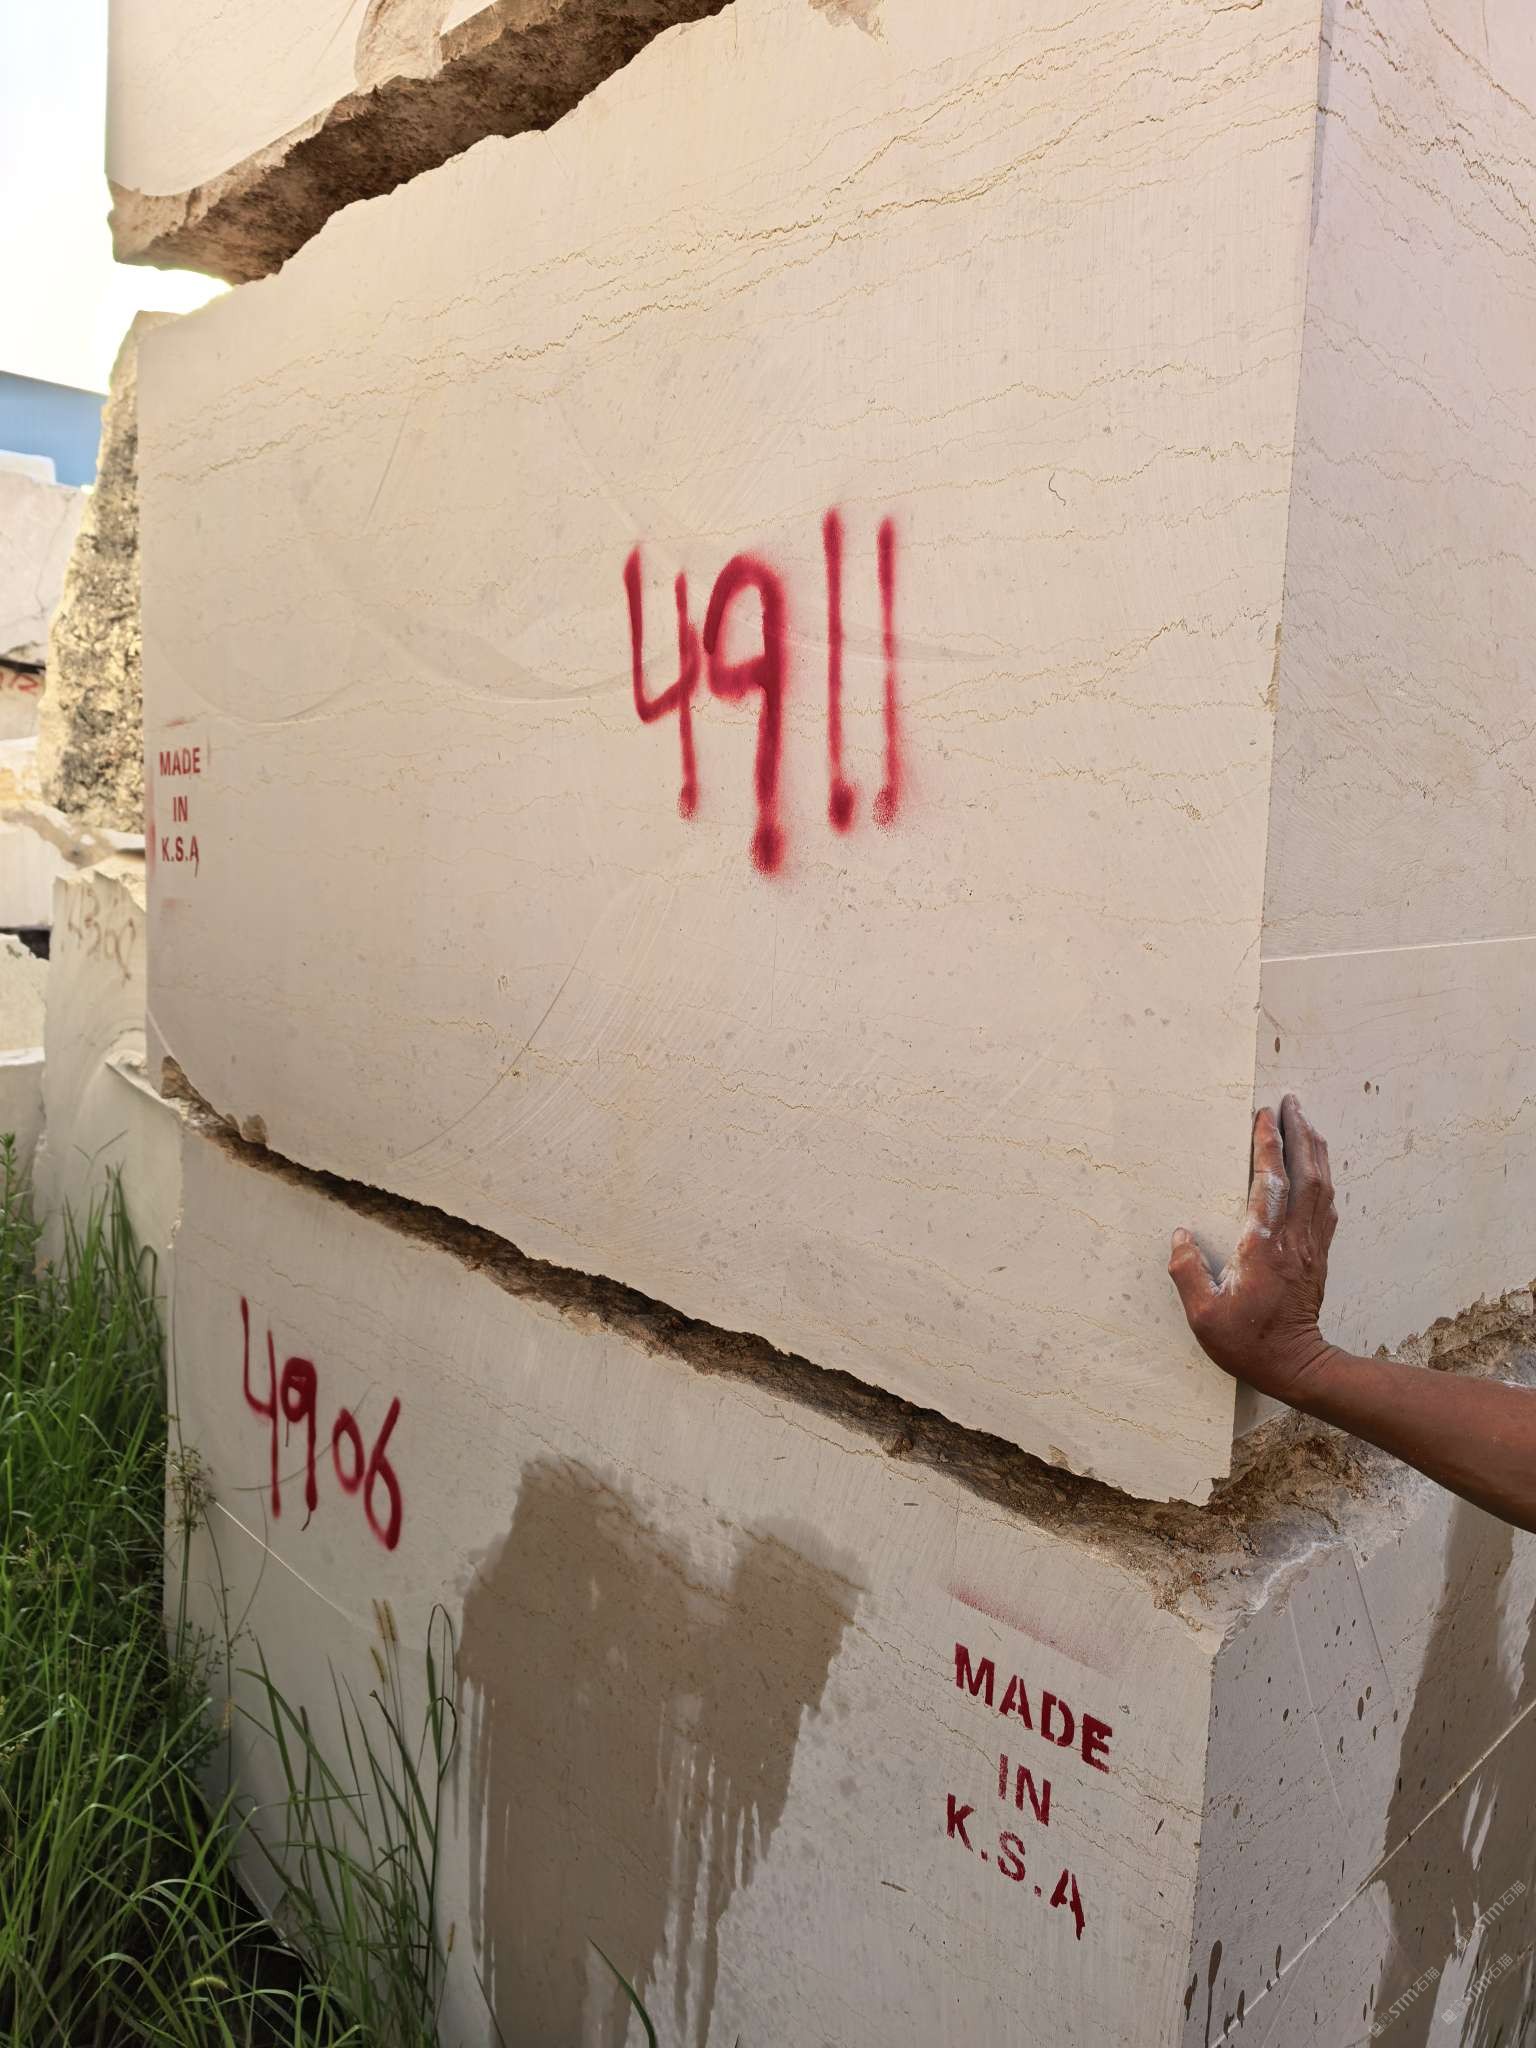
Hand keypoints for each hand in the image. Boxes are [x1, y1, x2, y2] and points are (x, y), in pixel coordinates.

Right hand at [1168, 1094, 1339, 1403]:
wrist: (1297, 1367)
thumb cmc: (1247, 1343)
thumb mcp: (1203, 1317)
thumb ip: (1188, 1272)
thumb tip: (1180, 1235)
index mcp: (1264, 1250)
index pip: (1269, 1186)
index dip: (1267, 1148)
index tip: (1262, 1116)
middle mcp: (1294, 1241)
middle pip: (1304, 1175)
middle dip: (1297, 1133)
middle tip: (1288, 1101)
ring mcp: (1312, 1246)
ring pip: (1322, 1185)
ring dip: (1314, 1148)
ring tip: (1304, 1119)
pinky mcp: (1319, 1254)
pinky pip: (1327, 1205)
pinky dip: (1323, 1176)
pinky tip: (1317, 1164)